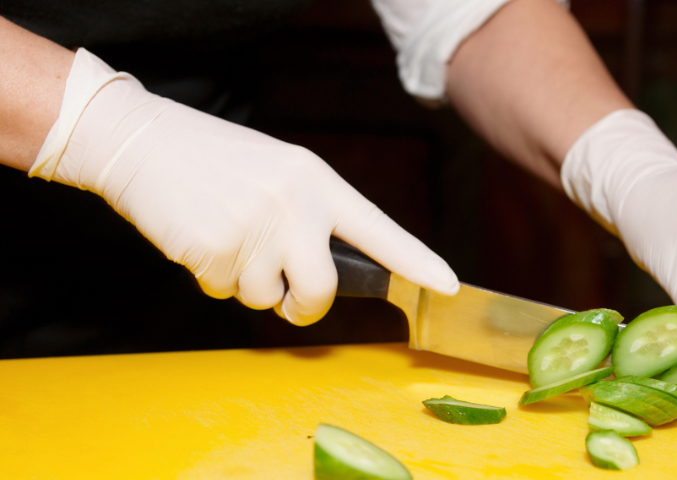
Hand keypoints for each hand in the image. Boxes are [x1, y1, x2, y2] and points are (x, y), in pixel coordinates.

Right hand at [30, 49, 459, 324]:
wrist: (144, 142)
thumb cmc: (217, 161)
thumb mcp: (280, 173)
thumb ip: (311, 215)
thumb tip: (326, 273)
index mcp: (317, 182)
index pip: (378, 229)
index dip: (417, 261)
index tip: (448, 286)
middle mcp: (294, 206)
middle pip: (322, 291)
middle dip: (305, 308)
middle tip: (288, 298)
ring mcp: (254, 230)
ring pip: (265, 298)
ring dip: (247, 283)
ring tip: (226, 234)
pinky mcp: (213, 251)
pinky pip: (224, 293)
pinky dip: (213, 277)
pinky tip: (201, 237)